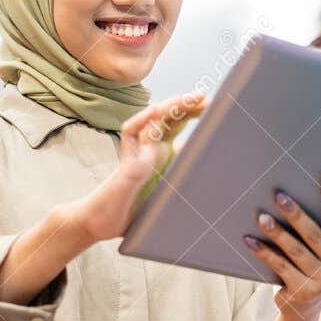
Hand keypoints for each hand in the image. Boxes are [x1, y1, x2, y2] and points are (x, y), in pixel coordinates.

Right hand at [68, 92, 207, 242]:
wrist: (104, 223)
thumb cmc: (136, 212)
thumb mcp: (170, 194)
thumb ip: (184, 180)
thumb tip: (216, 176)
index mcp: (162, 153)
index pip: (178, 124)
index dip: (193, 112)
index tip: (211, 104)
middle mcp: (150, 148)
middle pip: (168, 117)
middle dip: (186, 105)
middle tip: (205, 96)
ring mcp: (138, 152)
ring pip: (152, 120)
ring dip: (171, 107)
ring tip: (188, 99)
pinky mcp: (127, 162)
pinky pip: (131, 134)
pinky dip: (142, 121)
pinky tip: (154, 112)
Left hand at [243, 175, 320, 320]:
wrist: (303, 304)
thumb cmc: (308, 263)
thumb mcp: (319, 248)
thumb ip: (315, 227)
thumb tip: (289, 195)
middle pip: (314, 235)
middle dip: (296, 214)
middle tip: (279, 196)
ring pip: (296, 251)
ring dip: (277, 233)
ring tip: (262, 218)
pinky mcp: (303, 292)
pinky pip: (280, 267)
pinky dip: (264, 253)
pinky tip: (250, 241)